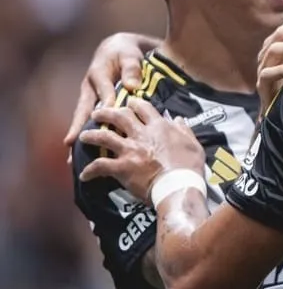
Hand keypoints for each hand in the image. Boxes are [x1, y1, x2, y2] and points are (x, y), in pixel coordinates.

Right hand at [65, 32, 161, 149]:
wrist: (118, 50)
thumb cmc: (124, 53)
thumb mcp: (129, 56)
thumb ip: (132, 69)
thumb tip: (131, 86)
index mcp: (98, 75)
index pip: (103, 90)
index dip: (106, 102)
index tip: (106, 115)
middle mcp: (90, 89)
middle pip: (83, 110)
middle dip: (78, 127)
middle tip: (70, 144)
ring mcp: (91, 98)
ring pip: (84, 120)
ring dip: (80, 137)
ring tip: (73, 158)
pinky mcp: (96, 105)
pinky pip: (92, 122)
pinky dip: (91, 137)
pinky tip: (90, 155)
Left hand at [78, 97, 204, 205]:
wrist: (178, 186)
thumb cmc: (189, 167)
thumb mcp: (193, 145)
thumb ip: (184, 130)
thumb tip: (178, 120)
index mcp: (159, 127)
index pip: (144, 108)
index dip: (134, 103)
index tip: (129, 102)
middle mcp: (141, 134)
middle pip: (119, 116)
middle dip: (106, 112)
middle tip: (98, 113)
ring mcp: (129, 150)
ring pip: (103, 136)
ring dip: (91, 135)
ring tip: (84, 136)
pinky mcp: (121, 167)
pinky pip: (100, 165)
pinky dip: (90, 170)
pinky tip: (84, 174)